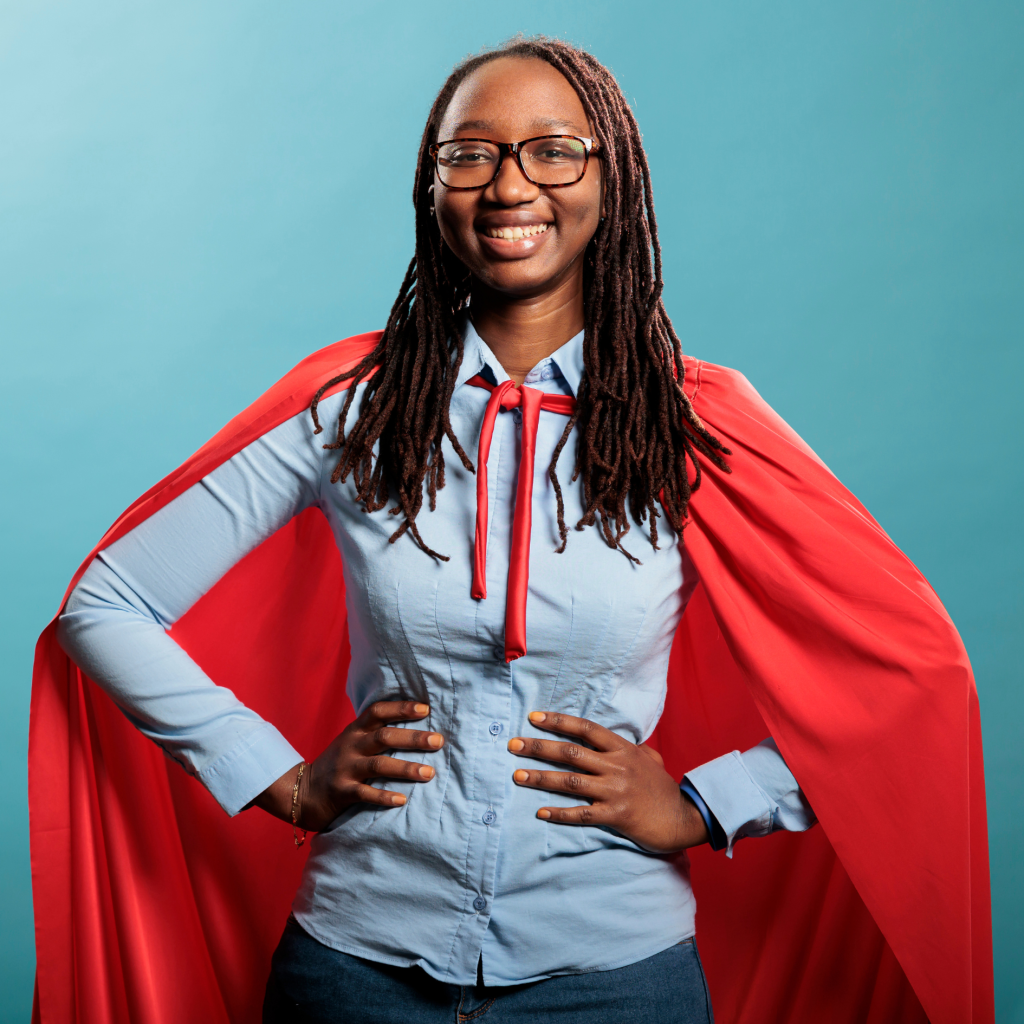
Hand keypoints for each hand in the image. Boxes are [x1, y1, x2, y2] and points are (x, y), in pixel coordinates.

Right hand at [253, 701, 444, 831]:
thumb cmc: (338, 764)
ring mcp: (345, 769)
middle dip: (413, 737)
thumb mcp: (352, 741)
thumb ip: (375, 732)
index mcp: (355, 731)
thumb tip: (415, 724)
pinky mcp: (342, 792)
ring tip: (429, 773)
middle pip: (384, 737)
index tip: (425, 709)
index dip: (401, 708)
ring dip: (406, 768)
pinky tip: (402, 800)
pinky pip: (365, 794)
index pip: (378, 711)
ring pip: (379, 765)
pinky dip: (384, 797)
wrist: (301, 792)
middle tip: (438, 740)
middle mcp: (351, 746)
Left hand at [508, 711, 709, 853]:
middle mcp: (617, 767)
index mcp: (623, 749)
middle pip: (571, 753)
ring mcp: (616, 792)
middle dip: (538, 747)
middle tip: (513, 744)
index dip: (559, 722)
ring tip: (517, 775)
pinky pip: (582, 814)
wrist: (684, 818)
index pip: (586, 729)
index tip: (533, 717)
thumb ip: (629, 748)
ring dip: (541, 778)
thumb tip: (614, 741)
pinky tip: (541, 811)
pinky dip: (560, 813)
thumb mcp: (649, 759)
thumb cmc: (663, 788)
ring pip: (571, 782)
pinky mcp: (617, 817)